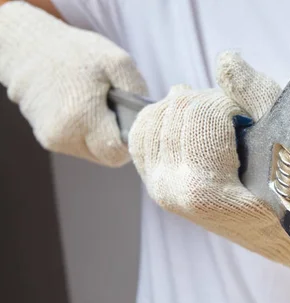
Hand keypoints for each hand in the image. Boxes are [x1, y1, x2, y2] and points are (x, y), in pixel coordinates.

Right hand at [0, 2, 146, 165]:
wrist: (30, 49)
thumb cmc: (77, 53)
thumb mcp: (117, 62)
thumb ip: (138, 93)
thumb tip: (149, 119)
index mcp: (81, 117)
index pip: (117, 154)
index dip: (131, 141)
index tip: (134, 123)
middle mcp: (63, 135)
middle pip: (107, 157)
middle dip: (118, 139)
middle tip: (118, 112)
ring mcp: (53, 140)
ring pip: (94, 153)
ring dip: (103, 137)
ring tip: (100, 108)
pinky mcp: (48, 140)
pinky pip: (80, 146)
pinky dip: (88, 133)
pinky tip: (86, 111)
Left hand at [128, 52, 289, 272]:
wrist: (281, 236)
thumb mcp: (289, 140)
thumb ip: (256, 96)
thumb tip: (224, 61)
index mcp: (204, 189)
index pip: (200, 112)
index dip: (230, 103)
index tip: (250, 119)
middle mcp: (173, 191)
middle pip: (177, 107)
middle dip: (211, 102)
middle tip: (237, 120)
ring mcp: (160, 189)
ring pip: (158, 112)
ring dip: (191, 108)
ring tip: (219, 126)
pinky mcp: (156, 184)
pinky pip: (142, 132)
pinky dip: (164, 117)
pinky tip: (190, 125)